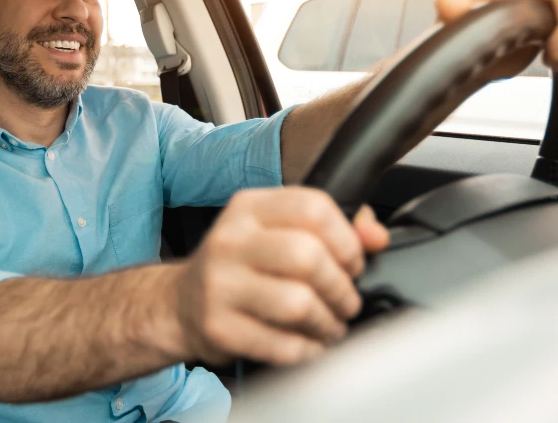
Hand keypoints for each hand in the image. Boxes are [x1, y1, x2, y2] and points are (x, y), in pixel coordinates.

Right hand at [174, 187, 388, 365]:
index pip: (313, 208)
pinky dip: (308, 350)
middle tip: (346, 300)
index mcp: (249, 208)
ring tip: (330, 325)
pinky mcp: (219, 327)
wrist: (182, 303)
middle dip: (341, 286)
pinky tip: (309, 344)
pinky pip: (282, 344)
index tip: (352, 261)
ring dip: (329, 322)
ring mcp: (220, 284)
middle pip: (308, 256)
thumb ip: (333, 226)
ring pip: (299, 303)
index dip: (347, 240)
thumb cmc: (242, 265)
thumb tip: (375, 236)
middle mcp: (230, 240)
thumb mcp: (277, 231)